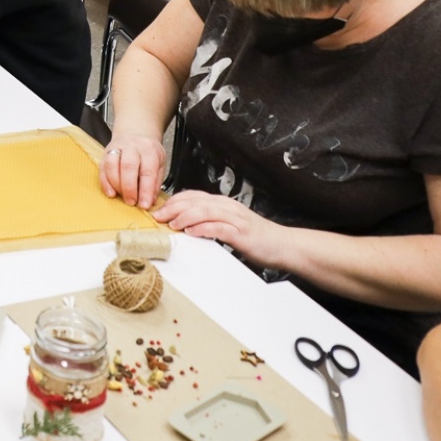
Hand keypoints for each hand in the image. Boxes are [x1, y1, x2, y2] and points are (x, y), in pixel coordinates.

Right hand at [99, 132, 166, 208]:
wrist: (136, 132)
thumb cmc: (148, 152)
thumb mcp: (160, 163)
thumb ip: (155, 182)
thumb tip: (150, 200)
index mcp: (149, 150)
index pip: (148, 171)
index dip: (146, 190)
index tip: (145, 205)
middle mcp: (132, 147)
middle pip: (128, 166)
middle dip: (129, 188)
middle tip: (132, 202)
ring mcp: (117, 148)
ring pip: (112, 165)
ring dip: (116, 184)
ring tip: (122, 197)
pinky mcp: (106, 153)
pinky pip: (102, 167)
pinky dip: (105, 182)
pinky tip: (110, 192)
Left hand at [153, 190, 289, 267]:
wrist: (282, 244)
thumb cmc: (255, 236)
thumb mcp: (228, 223)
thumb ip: (209, 220)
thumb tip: (184, 223)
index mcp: (222, 203)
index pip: (193, 195)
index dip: (173, 201)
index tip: (159, 209)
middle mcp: (227, 207)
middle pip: (194, 201)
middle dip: (173, 208)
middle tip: (158, 216)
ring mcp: (234, 219)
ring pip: (204, 211)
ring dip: (184, 217)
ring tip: (172, 224)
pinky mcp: (240, 233)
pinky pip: (218, 228)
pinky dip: (202, 229)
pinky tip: (192, 232)